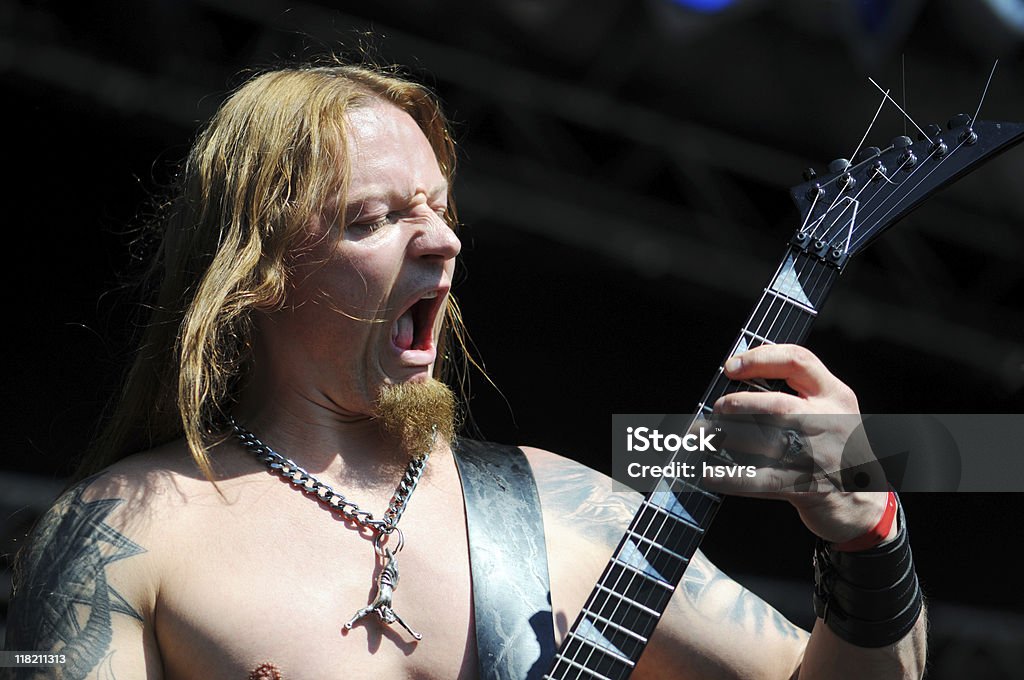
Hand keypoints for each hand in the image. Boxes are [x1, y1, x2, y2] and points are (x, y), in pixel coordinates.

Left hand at [707, 344, 889, 543]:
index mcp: (835, 395)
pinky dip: (729, 477)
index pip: (798, 361)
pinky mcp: (803, 487)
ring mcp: (817, 456)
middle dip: (738, 404)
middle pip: (776, 405)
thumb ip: (799, 393)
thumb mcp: (832, 411)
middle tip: (717, 408)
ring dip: (725, 437)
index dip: (759, 359)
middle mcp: (828, 422)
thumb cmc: (836, 449)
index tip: (731, 366)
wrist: (862, 502)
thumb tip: (738, 381)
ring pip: (763, 441)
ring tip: (702, 435)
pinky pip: (758, 479)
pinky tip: (708, 473)